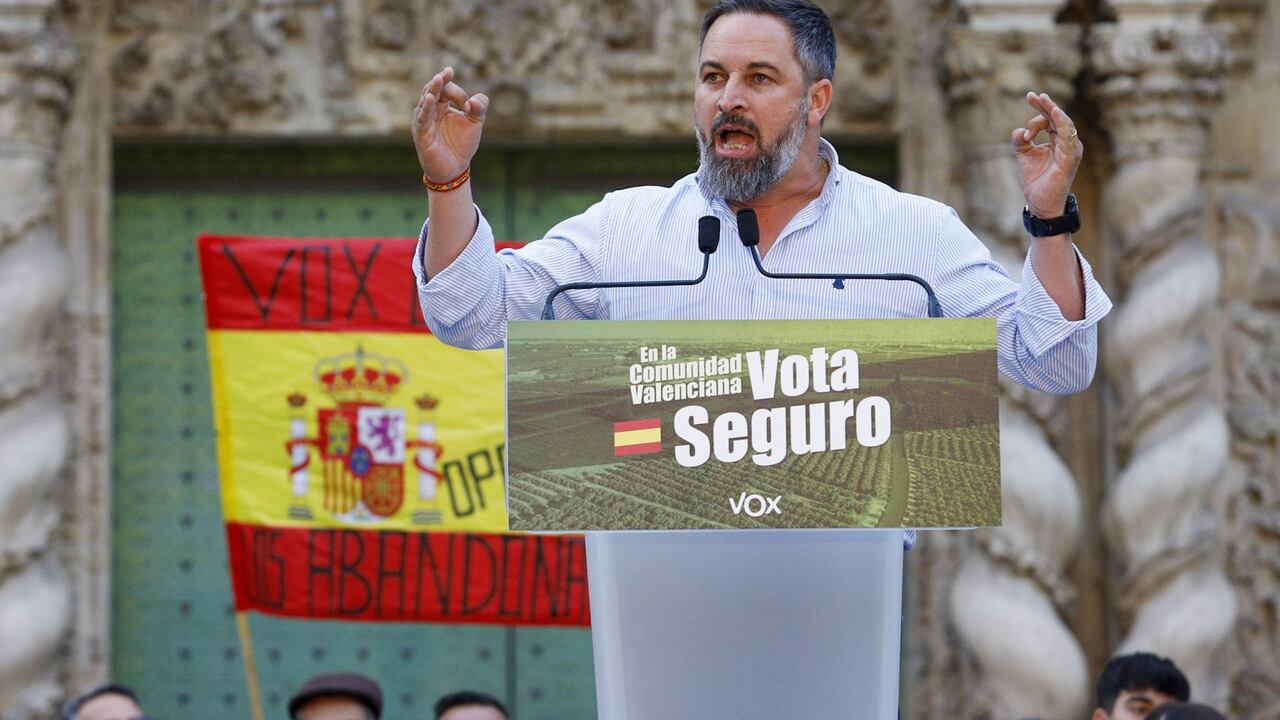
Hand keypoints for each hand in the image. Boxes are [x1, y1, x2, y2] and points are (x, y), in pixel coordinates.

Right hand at [412, 67, 488, 181]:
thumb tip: (475, 100)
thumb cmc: (461, 145)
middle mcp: (431, 110)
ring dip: (432, 89)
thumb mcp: (475, 123)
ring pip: (426, 100)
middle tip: (447, 73)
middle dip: (441, 82)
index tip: (469, 106)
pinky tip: (430, 98)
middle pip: (434, 89)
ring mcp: (424, 120)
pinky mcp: (421, 133)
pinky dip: (426, 108)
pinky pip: (422, 118)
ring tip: (438, 79)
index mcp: (442, 105)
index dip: (458, 93)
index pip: (447, 89)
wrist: (455, 169)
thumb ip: (480, 107)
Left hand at [1012, 92, 1081, 218]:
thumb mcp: (1023, 156)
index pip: (1050, 119)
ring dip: (1053, 111)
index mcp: (1057, 141)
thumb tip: (1019, 131)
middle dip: (1046, 105)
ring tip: (1042, 100)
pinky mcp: (1070, 159)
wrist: (1040, 203)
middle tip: (1033, 95)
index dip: (1040, 108)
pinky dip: (1061, 125)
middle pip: (1058, 118)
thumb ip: (1020, 141)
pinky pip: (1067, 138)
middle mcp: (1066, 143)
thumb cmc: (1036, 180)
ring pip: (1064, 125)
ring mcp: (1070, 150)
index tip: (1029, 96)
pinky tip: (1054, 115)